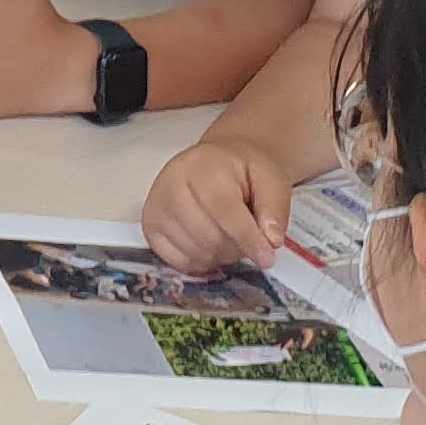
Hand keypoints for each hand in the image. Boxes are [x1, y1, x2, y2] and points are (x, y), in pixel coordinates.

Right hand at [139, 134, 290, 273]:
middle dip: (236, 248)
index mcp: (203, 166)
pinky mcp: (150, 227)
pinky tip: (209, 245)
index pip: (224, 210)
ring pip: (195, 252)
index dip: (247, 238)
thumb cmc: (241, 171)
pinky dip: (200, 261)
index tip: (267, 258)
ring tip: (227, 235)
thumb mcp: (271, 178)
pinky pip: (178, 262)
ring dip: (220, 256)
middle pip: (209, 237)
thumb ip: (275, 207)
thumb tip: (271, 240)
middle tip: (248, 238)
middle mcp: (172, 184)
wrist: (216, 162)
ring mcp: (157, 206)